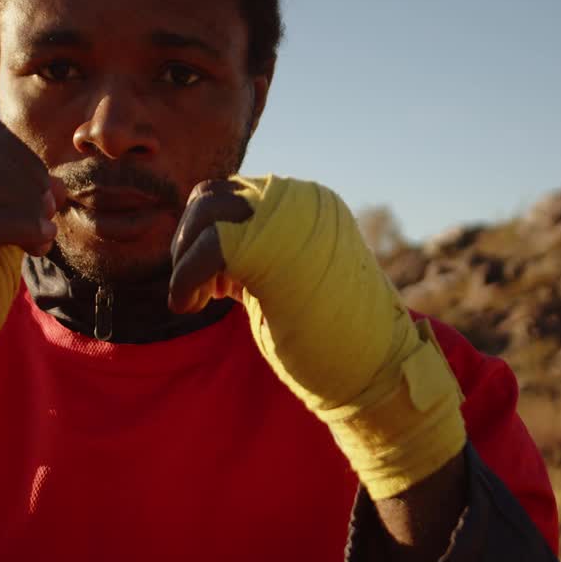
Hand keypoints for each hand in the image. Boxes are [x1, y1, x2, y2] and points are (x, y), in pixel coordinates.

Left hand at [170, 175, 465, 499]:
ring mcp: (288, 221)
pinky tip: (190, 306)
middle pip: (211, 195)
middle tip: (199, 289)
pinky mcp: (272, 249)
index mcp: (312, 204)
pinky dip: (185, 279)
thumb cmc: (332, 336)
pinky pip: (206, 249)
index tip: (216, 280)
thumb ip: (258, 249)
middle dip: (188, 241)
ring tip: (197, 299)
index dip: (208, 234)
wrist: (375, 369)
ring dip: (185, 258)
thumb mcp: (291, 276)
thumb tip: (201, 238)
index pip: (233, 192)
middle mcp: (301, 201)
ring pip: (205, 214)